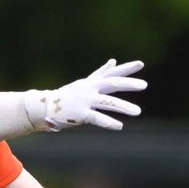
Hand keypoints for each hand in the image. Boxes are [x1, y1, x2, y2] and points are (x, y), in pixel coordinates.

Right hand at [27, 58, 146, 131]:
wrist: (44, 108)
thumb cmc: (66, 96)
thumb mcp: (85, 82)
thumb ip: (101, 74)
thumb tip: (113, 61)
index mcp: (92, 82)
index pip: (112, 73)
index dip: (126, 68)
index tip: (141, 64)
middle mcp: (90, 89)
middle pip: (112, 83)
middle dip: (128, 84)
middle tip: (144, 85)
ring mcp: (85, 101)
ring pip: (107, 102)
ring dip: (123, 106)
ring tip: (138, 112)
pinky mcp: (80, 114)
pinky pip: (97, 118)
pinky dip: (108, 122)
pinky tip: (119, 126)